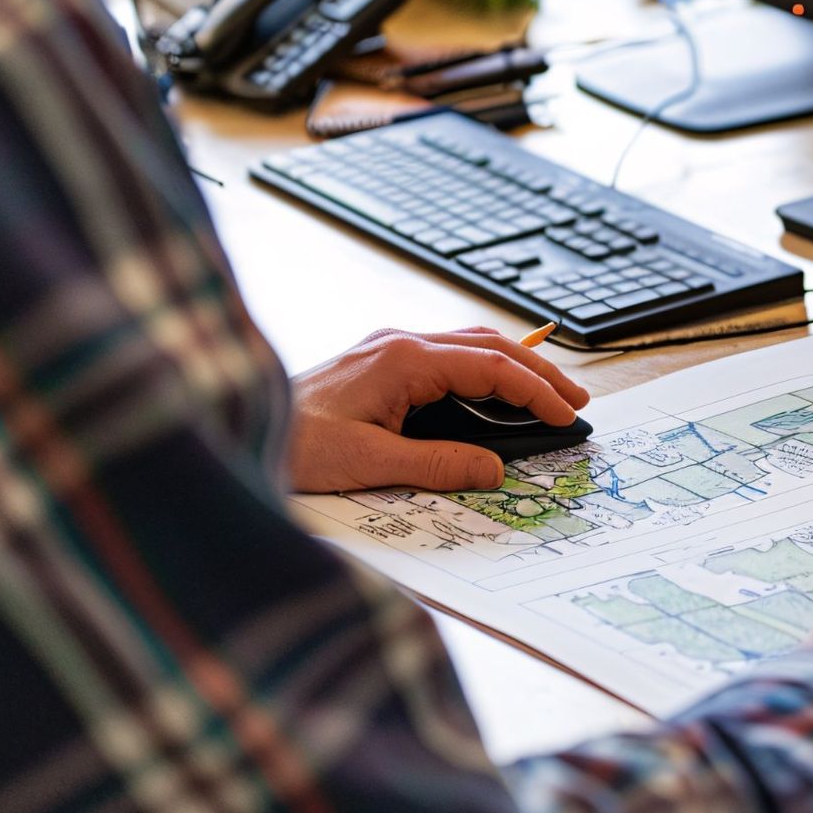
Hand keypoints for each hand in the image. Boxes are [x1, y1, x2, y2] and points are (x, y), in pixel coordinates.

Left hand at [287, 326, 589, 492]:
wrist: (235, 421)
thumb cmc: (291, 443)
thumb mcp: (368, 463)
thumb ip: (437, 464)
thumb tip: (493, 469)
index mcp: (402, 360)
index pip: (490, 367)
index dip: (536, 390)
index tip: (568, 415)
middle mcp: (398, 343)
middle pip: (488, 345)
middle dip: (537, 371)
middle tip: (577, 398)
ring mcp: (386, 348)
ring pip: (468, 344)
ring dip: (512, 366)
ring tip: (547, 392)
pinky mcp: (376, 361)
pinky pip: (445, 354)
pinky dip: (481, 368)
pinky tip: (493, 388)